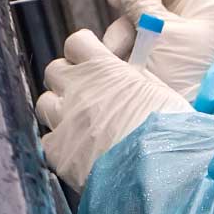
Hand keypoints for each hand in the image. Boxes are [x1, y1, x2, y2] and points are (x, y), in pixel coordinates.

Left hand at [37, 28, 189, 191]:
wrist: (159, 170)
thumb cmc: (169, 129)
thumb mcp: (159, 90)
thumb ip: (135, 77)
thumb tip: (126, 72)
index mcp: (104, 70)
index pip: (76, 43)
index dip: (82, 51)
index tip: (90, 60)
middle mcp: (78, 90)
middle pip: (54, 71)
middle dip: (66, 79)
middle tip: (83, 93)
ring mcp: (65, 120)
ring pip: (44, 103)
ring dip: (59, 109)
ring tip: (79, 124)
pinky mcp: (58, 152)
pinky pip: (47, 140)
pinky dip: (59, 144)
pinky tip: (77, 151)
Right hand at [101, 0, 213, 99]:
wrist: (174, 124)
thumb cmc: (178, 78)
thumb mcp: (155, 30)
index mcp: (207, 9)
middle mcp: (196, 21)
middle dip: (132, 0)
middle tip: (113, 2)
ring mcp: (180, 40)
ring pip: (144, 16)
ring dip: (123, 27)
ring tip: (115, 47)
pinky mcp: (163, 58)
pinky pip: (140, 38)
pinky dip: (126, 44)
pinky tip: (117, 57)